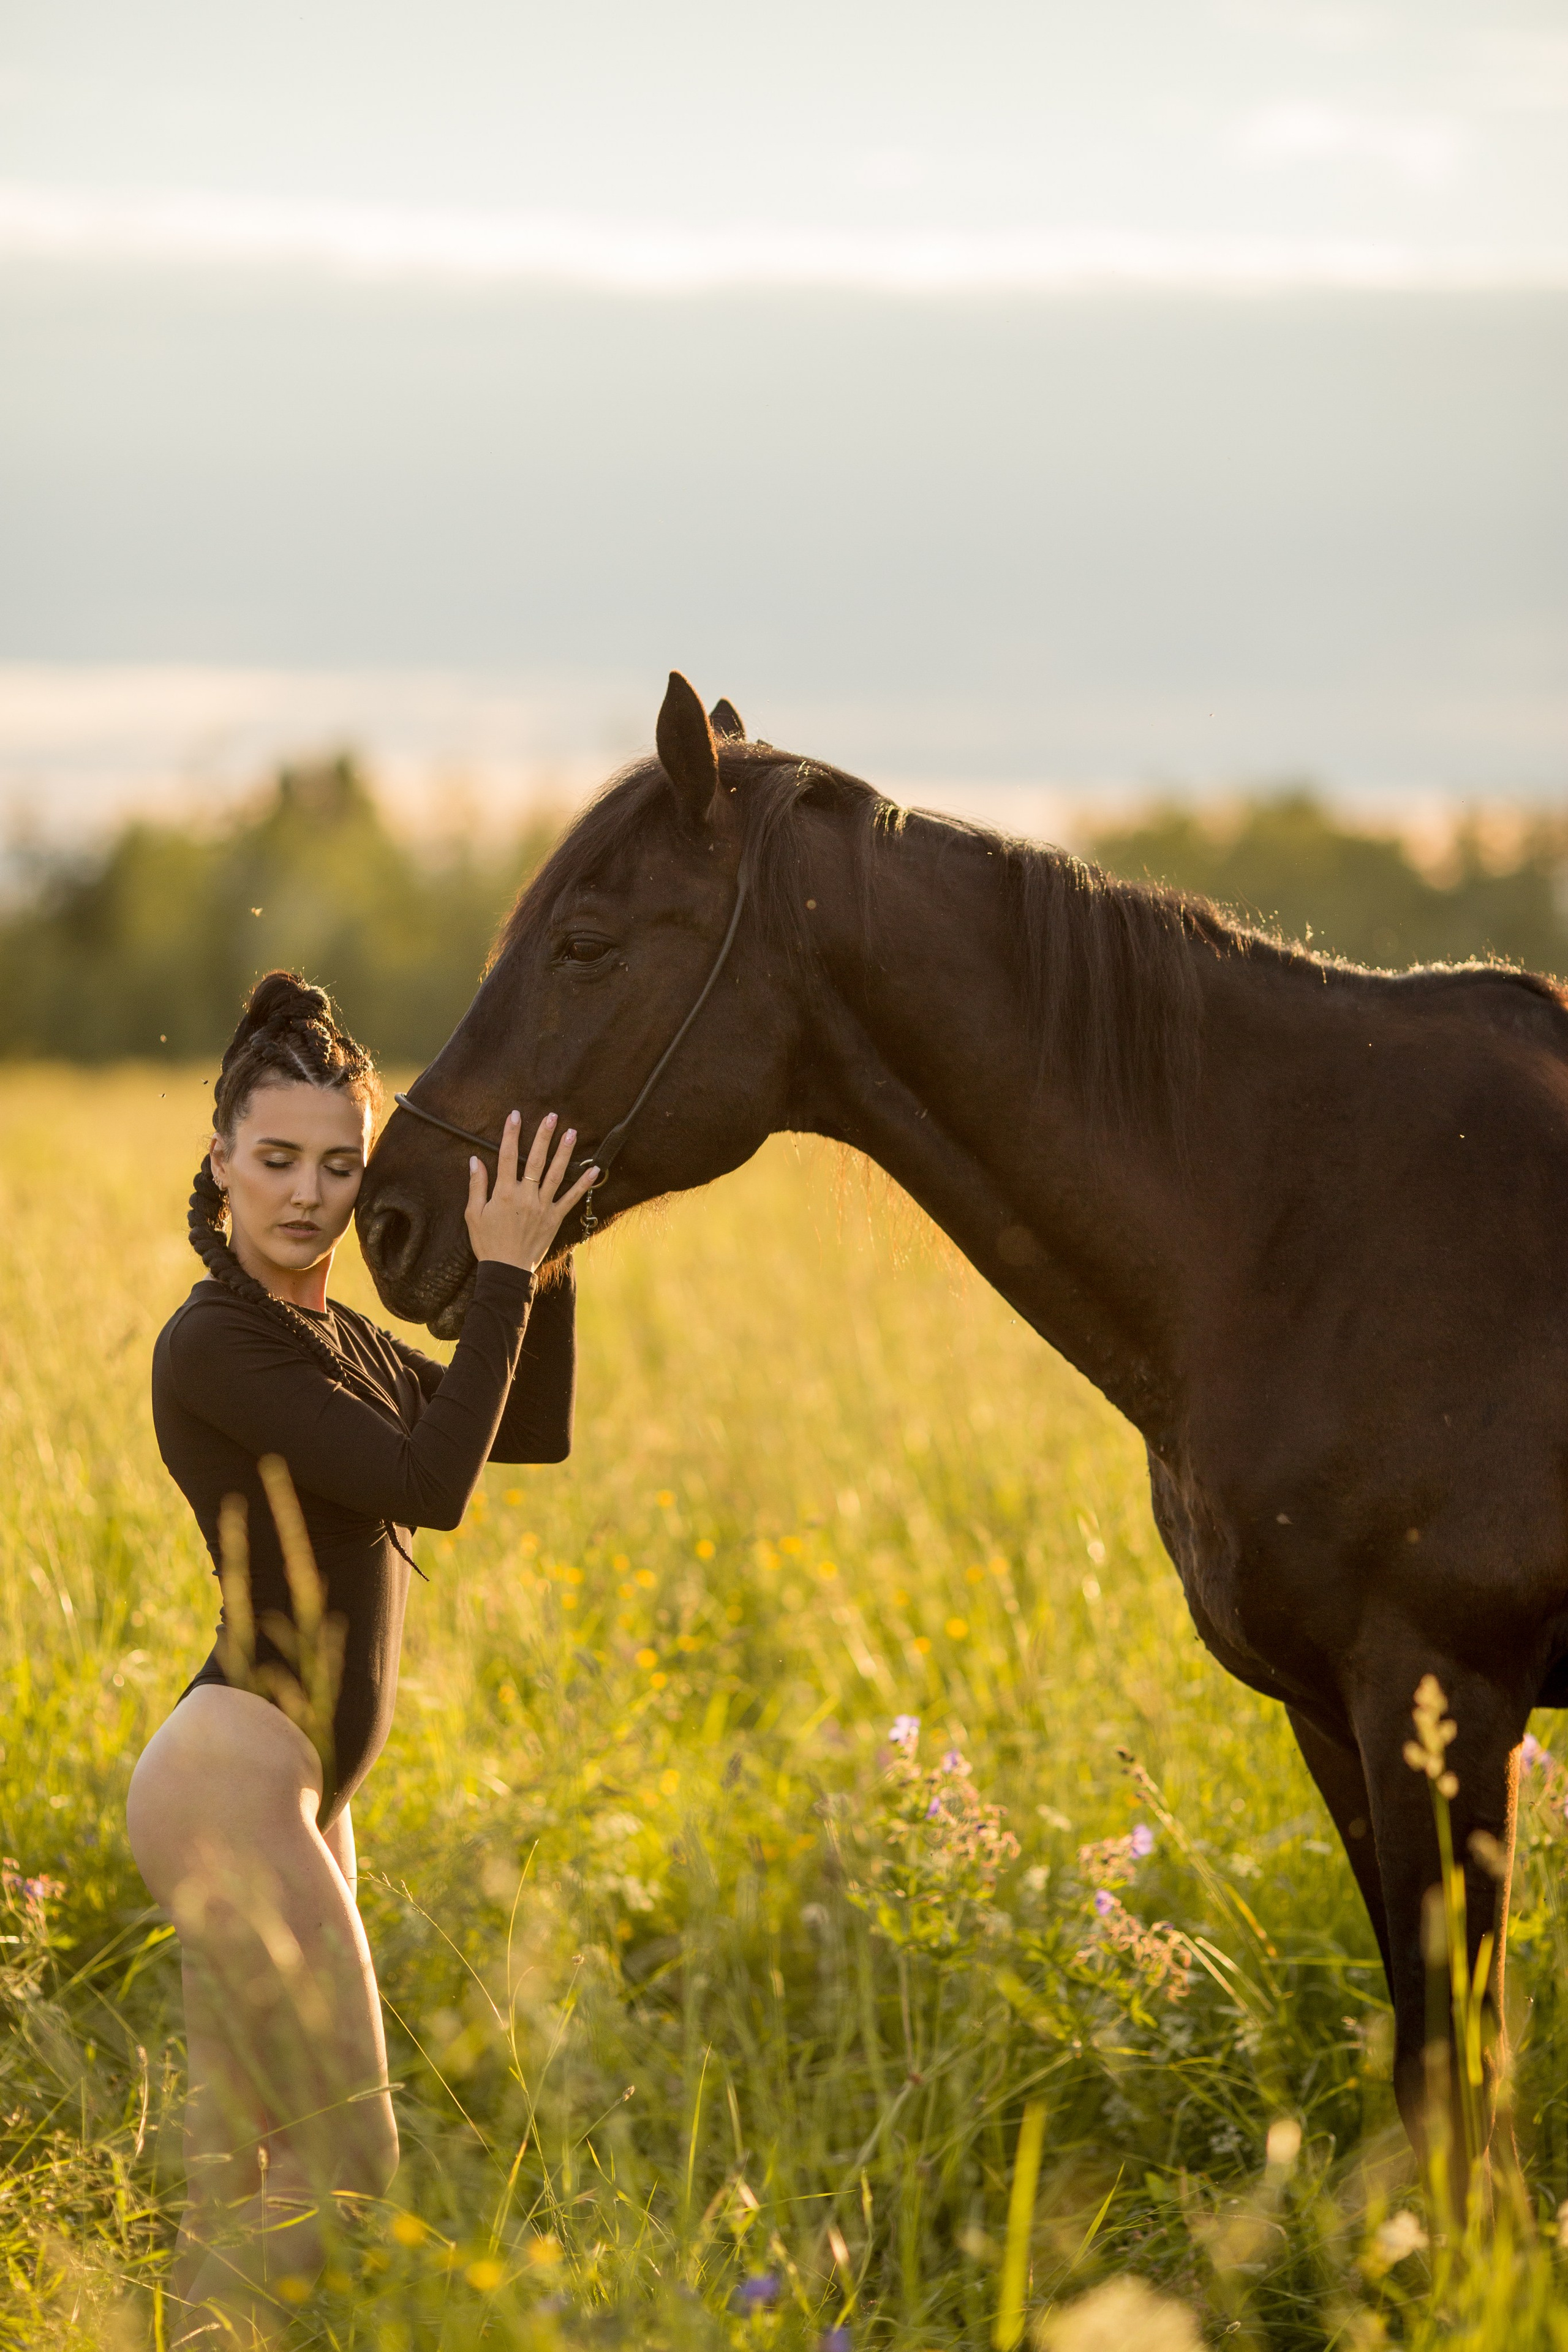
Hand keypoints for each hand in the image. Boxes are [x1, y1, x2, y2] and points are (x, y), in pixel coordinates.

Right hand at [464, 1112, 599, 1271]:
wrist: (505, 1270)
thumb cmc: (487, 1242)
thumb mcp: (474, 1214)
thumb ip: (476, 1185)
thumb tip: (475, 1160)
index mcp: (503, 1193)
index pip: (507, 1157)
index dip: (511, 1134)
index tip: (516, 1115)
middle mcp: (525, 1197)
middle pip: (536, 1160)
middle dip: (543, 1136)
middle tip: (552, 1116)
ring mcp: (542, 1207)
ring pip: (556, 1175)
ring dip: (564, 1152)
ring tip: (572, 1132)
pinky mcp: (554, 1219)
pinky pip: (571, 1199)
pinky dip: (583, 1184)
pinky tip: (594, 1169)